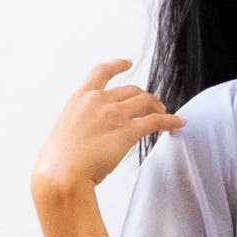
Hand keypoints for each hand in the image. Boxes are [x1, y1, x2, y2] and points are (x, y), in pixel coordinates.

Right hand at [30, 58, 185, 199]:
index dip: (117, 66)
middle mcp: (99, 101)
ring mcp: (115, 114)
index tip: (128, 62)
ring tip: (164, 113)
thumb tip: (85, 137)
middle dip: (144, 96)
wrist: (62, 174)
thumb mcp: (63, 134)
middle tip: (153, 105)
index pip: (101, 72)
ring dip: (158, 106)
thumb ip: (79, 127)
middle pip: (130, 90)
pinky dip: (170, 120)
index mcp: (80, 98)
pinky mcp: (128, 132)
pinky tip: (179, 123)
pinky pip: (156, 121)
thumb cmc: (58, 162)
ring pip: (145, 101)